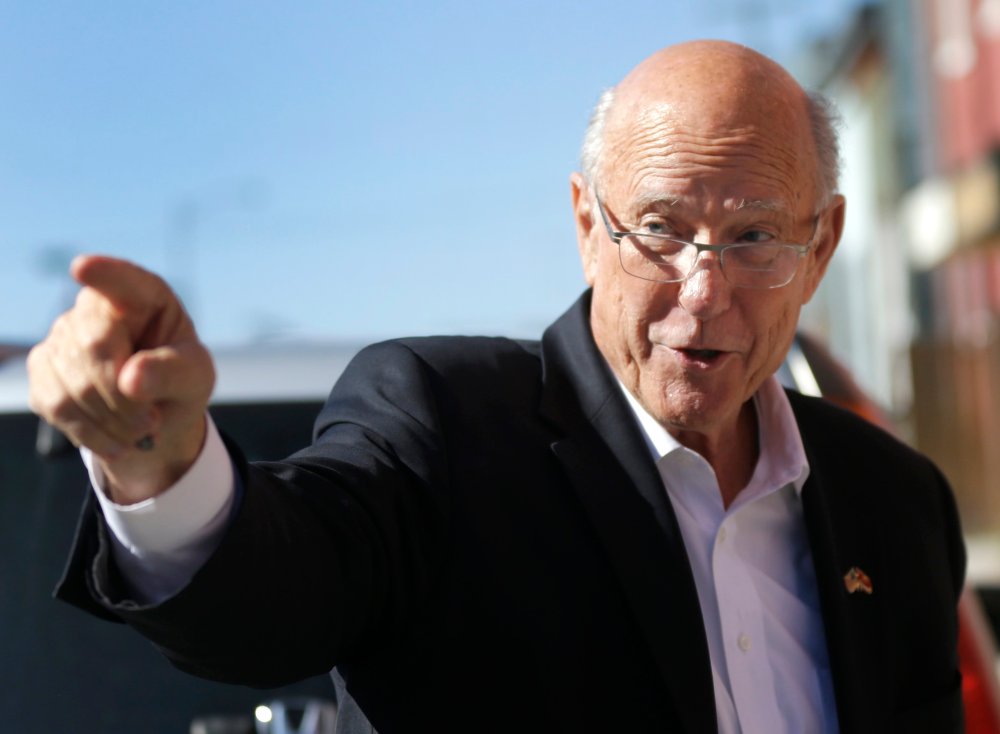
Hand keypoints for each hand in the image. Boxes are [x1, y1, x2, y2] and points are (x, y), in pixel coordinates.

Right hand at [28, 255, 214, 503]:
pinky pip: (56, 404)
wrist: (154, 418)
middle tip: (152, 422)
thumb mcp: (195, 377)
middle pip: (93, 347)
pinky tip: (115, 439)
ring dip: (111, 420)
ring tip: (139, 432)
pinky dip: (91, 432)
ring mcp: (63, 335)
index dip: (103, 274)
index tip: (84, 269)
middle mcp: (96, 307)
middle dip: (125, 397)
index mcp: (143, 296)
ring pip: (72, 383)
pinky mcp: (43, 369)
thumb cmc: (180, 383)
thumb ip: (172, 372)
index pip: (121, 280)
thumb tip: (132, 380)